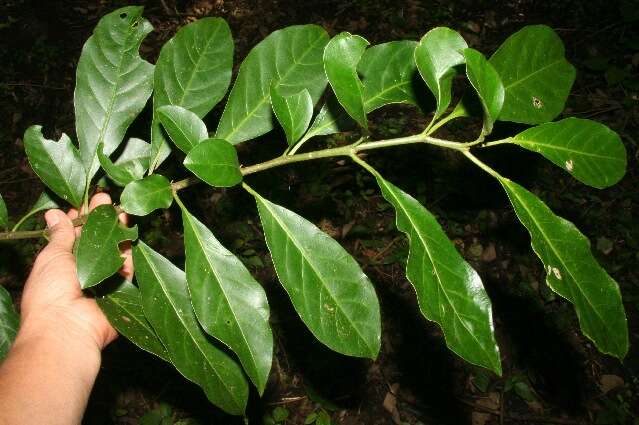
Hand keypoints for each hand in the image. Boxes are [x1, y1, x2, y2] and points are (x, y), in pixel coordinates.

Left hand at [19, 193, 130, 351]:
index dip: (81, 217)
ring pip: (114, 250)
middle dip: (101, 219)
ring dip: (116, 229)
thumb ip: (60, 234)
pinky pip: (128, 266)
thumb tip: (55, 213)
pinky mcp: (122, 289)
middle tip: (105, 198)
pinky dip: (128, 249)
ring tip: (120, 209)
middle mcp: (84, 271)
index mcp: (61, 264)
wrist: (66, 328)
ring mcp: (104, 280)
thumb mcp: (51, 256)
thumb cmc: (49, 292)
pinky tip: (127, 229)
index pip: (74, 235)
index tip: (86, 200)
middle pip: (97, 240)